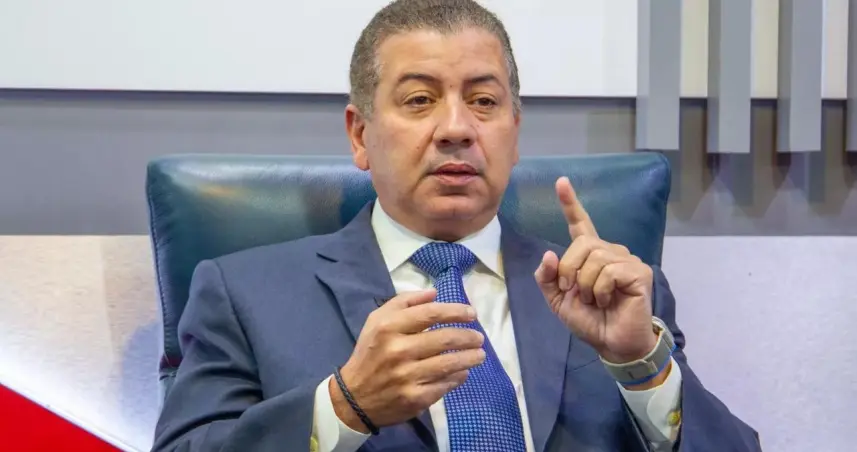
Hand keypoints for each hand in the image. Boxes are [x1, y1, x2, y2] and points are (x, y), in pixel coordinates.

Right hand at [331, 289, 485, 432]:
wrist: (354, 399)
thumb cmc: (370, 354)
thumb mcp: (377, 321)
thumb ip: (404, 302)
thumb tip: (434, 293)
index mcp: (388, 328)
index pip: (430, 314)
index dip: (456, 311)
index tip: (471, 313)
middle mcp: (398, 350)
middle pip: (445, 338)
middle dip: (468, 336)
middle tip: (479, 337)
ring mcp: (407, 376)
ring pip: (450, 363)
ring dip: (470, 357)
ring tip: (480, 354)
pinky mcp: (415, 398)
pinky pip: (445, 384)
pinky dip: (458, 377)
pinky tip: (463, 372)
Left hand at [534, 177, 655, 363]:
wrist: (611, 344)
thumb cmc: (589, 321)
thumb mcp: (559, 300)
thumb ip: (548, 278)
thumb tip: (549, 254)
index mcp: (590, 255)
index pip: (580, 224)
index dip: (570, 203)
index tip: (561, 181)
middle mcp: (610, 252)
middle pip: (582, 242)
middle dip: (569, 269)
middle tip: (574, 291)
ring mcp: (626, 260)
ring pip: (595, 257)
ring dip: (585, 284)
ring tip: (593, 300)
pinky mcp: (638, 272)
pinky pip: (609, 271)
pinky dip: (600, 290)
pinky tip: (607, 301)